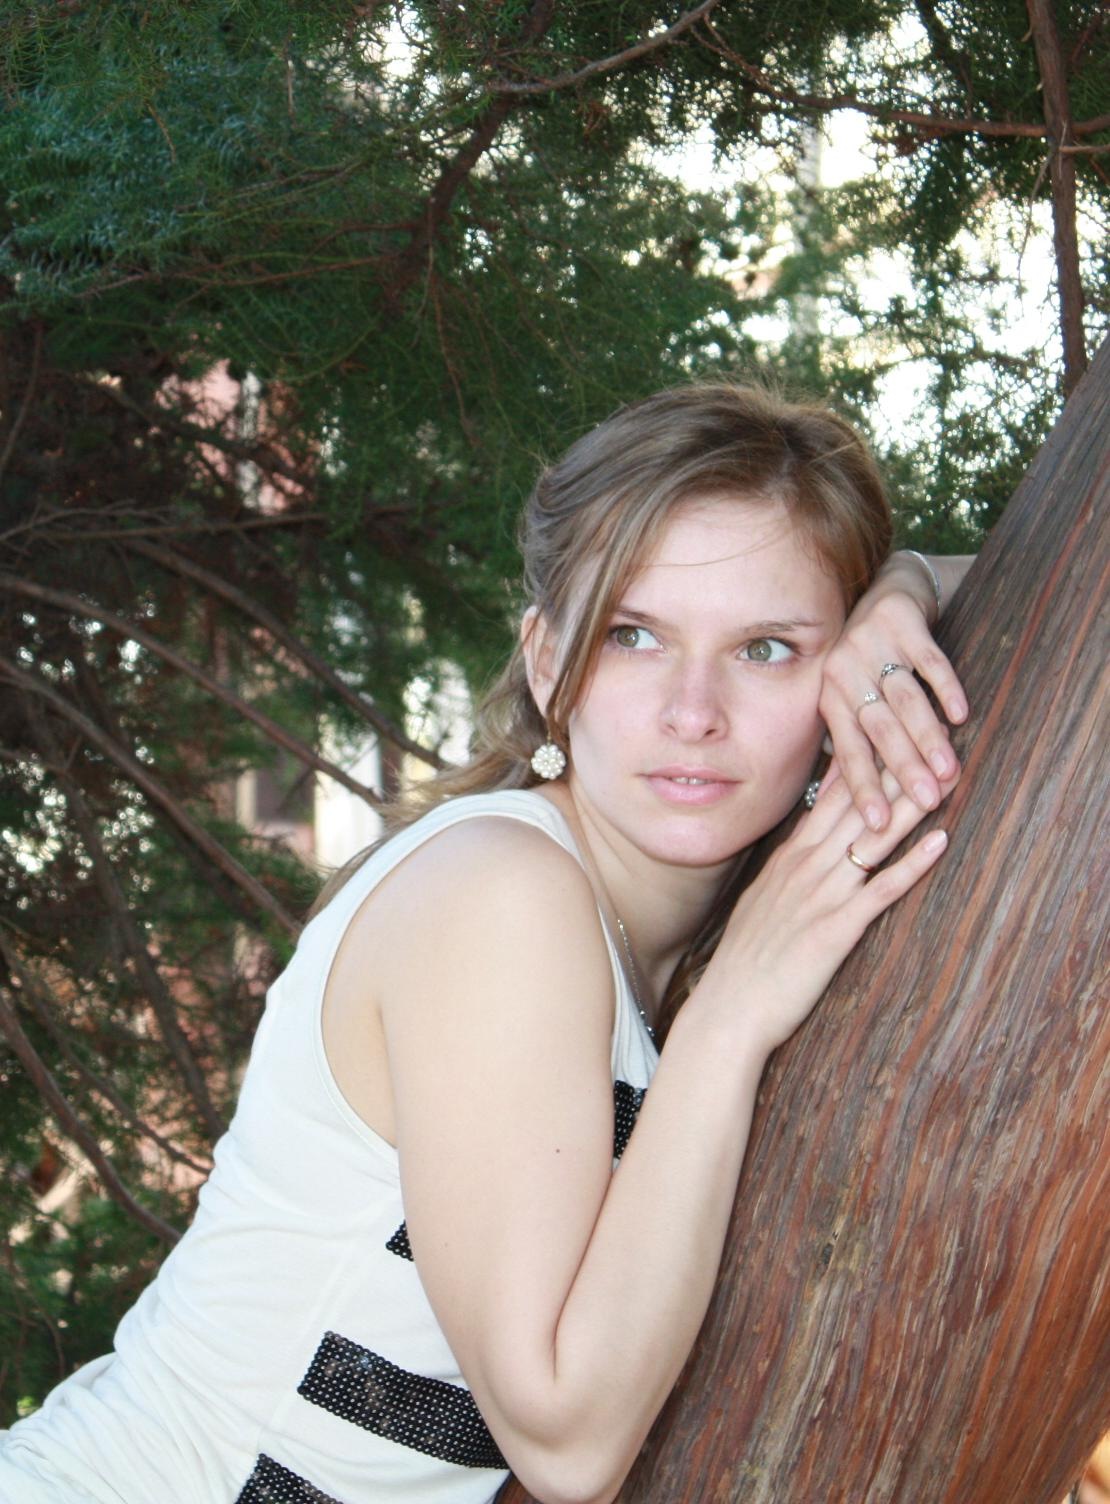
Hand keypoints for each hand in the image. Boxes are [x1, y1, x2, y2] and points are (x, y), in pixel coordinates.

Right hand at [702, 759, 956, 1056]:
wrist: (729, 1010)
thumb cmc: (744, 965)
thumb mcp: (760, 904)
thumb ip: (784, 874)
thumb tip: (803, 853)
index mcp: (788, 859)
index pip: (829, 797)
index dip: (863, 764)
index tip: (889, 733)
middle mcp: (804, 867)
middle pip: (857, 807)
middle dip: (893, 771)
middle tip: (929, 737)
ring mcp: (821, 895)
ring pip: (873, 838)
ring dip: (910, 805)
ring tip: (945, 774)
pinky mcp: (836, 928)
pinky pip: (882, 889)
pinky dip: (913, 863)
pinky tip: (941, 840)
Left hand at [819, 554, 968, 831]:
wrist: (885, 587)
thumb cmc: (866, 656)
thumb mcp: (848, 695)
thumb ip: (849, 741)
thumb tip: (844, 804)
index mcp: (829, 696)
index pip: (847, 751)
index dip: (862, 789)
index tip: (877, 826)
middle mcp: (845, 671)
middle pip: (878, 729)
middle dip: (902, 770)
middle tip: (927, 803)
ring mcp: (872, 644)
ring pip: (904, 699)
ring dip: (927, 736)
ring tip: (950, 770)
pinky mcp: (902, 621)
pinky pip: (927, 659)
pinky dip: (945, 686)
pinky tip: (962, 714)